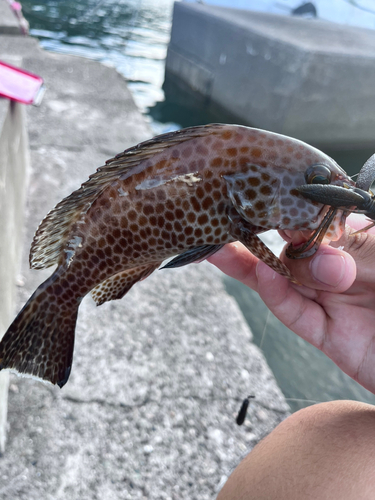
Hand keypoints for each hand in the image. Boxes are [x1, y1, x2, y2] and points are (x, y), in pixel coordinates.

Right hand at [207, 214, 374, 393]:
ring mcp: (336, 301)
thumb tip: (309, 246)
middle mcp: (347, 267)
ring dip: (253, 263)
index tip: (260, 193)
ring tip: (221, 246)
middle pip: (295, 245)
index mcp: (365, 240)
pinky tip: (259, 276)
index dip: (289, 205)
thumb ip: (357, 247)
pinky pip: (297, 313)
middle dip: (262, 231)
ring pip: (286, 279)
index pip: (319, 217)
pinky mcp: (330, 335)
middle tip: (227, 216)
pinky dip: (276, 296)